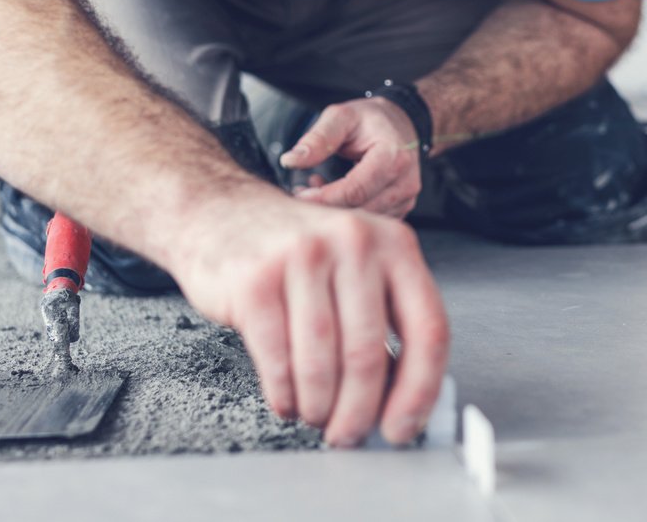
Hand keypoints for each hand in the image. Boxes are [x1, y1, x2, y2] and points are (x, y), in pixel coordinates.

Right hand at [169, 190, 448, 447]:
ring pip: (321, 365)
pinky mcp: (255, 281)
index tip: (403, 427)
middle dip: (358, 413)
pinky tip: (287, 396)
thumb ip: (384, 322)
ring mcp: (302, 258)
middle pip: (369, 356)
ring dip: (318, 407)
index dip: (419, 391)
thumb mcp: (355, 267)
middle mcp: (353, 242)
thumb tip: (400, 400)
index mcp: (393, 244)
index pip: (429, 329)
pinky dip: (284, 395)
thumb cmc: (294, 248)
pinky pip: (278, 362)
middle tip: (348, 435)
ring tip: (315, 413)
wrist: (218, 211)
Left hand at [279, 97, 421, 216]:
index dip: (324, 197)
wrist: (400, 122)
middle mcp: (405, 182)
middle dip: (325, 205)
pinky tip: (331, 193)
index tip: (298, 194)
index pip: (355, 190)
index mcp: (394, 157)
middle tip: (299, 192)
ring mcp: (406, 199)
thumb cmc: (370, 119)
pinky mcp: (401, 209)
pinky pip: (370, 219)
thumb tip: (290, 161)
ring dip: (334, 208)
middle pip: (359, 209)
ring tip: (313, 186)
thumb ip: (317, 138)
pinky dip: (347, 210)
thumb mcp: (341, 116)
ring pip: (363, 218)